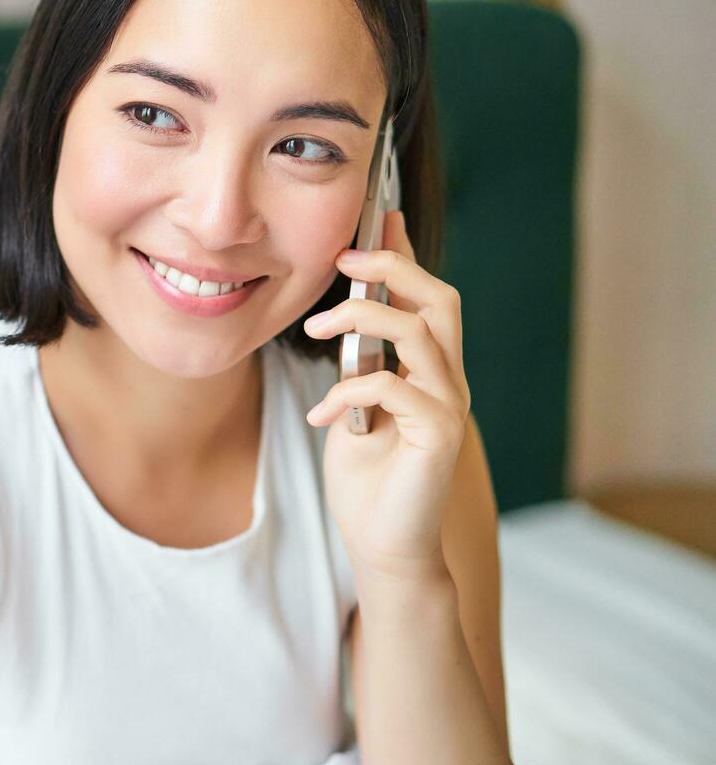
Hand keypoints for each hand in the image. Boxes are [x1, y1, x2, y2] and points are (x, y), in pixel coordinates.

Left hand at [301, 210, 470, 582]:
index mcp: (430, 370)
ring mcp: (449, 408)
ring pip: (421, 332)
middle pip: (440, 299)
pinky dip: (349, 390)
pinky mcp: (439, 437)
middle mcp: (448, 382)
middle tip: (343, 262)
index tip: (378, 218)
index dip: (405, 255)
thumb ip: (359, 365)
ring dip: (361, 321)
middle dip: (393, 268)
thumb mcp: (355, 408)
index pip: (426, 297)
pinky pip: (396, 386)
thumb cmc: (367, 480)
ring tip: (315, 333)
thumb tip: (344, 320)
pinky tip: (320, 416)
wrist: (383, 546)